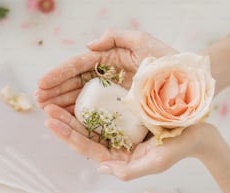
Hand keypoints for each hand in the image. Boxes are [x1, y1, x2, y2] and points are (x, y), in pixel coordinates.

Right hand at [35, 29, 176, 112]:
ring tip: (47, 110)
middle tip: (40, 100)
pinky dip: (83, 115)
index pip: (82, 66)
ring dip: (65, 104)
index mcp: (112, 60)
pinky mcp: (123, 109)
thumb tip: (87, 46)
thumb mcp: (142, 41)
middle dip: (58, 91)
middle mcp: (111, 77)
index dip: (61, 73)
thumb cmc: (168, 58)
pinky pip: (99, 112)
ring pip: (86, 99)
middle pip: (79, 84)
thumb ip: (115, 37)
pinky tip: (68, 119)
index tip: (43, 81)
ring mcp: (116, 94)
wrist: (189, 81)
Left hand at [44, 103, 218, 180]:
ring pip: (91, 121)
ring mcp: (120, 130)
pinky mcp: (126, 118)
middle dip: (63, 120)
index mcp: (119, 156)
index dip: (68, 135)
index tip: (50, 120)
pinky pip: (104, 110)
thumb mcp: (156, 162)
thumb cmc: (178, 147)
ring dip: (72, 109)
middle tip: (45, 105)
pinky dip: (90, 101)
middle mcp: (116, 143)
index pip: (87, 147)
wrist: (196, 133)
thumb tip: (101, 168)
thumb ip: (129, 171)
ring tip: (54, 96)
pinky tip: (78, 91)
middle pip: (84, 133)